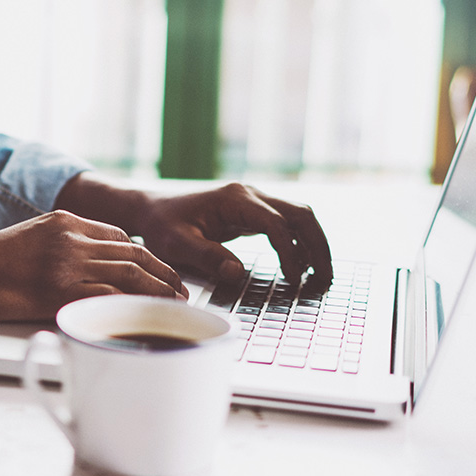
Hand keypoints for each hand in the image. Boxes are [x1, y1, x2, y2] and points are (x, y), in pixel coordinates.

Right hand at [0, 210, 185, 328]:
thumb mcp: (25, 243)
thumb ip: (57, 250)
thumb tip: (86, 273)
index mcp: (61, 220)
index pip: (118, 236)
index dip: (145, 256)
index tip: (158, 271)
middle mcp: (69, 236)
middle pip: (133, 253)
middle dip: (163, 272)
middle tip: (181, 290)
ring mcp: (66, 262)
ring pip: (130, 273)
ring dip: (159, 291)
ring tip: (175, 306)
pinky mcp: (60, 290)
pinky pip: (110, 296)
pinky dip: (135, 307)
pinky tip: (147, 317)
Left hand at [55, 173, 331, 286]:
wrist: (150, 209)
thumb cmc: (161, 225)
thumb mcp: (177, 244)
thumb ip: (208, 257)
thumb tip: (238, 274)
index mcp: (235, 199)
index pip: (276, 225)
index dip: (290, 254)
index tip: (294, 280)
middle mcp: (250, 195)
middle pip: (300, 214)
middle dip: (318, 246)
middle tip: (325, 279)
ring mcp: (253, 201)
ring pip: (299, 216)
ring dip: (314, 244)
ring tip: (321, 276)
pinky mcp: (252, 212)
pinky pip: (286, 224)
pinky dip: (300, 243)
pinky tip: (302, 267)